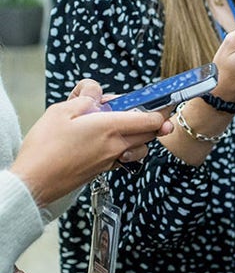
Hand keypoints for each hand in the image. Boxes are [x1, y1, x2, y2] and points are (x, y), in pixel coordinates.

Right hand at [10, 80, 171, 206]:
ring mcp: (112, 160)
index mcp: (111, 128)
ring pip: (141, 147)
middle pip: (150, 133)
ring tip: (118, 126)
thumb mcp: (61, 110)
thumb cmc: (45, 146)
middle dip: (149, 120)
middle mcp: (117, 146)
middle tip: (130, 109)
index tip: (160, 102)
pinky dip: (125, 148)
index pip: (151, 120)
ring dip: (138, 136)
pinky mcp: (104, 170)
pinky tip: (105, 142)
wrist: (35, 181)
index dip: (159, 109)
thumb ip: (85, 98)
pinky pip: (126, 157)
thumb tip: (96, 91)